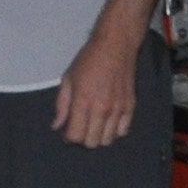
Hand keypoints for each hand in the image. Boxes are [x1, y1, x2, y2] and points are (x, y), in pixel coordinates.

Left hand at [51, 27, 142, 147]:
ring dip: (98, 136)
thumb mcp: (68, 78)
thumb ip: (62, 104)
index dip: (69, 137)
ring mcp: (118, 109)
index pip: (76, 136)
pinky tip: (108, 122)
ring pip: (107, 140)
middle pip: (92, 142)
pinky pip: (123, 131)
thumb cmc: (88, 60)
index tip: (67, 131)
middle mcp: (102, 108)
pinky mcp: (131, 107)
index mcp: (83, 101)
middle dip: (83, 138)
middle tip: (81, 127)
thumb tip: (57, 126)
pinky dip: (114, 131)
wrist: (115, 45)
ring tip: (94, 124)